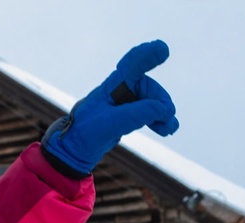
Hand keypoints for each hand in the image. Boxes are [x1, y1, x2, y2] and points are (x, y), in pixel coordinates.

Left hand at [42, 40, 179, 176]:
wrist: (74, 150)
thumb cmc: (85, 133)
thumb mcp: (110, 124)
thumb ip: (136, 114)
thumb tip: (164, 109)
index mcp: (112, 86)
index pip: (131, 64)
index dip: (147, 55)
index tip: (163, 50)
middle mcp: (119, 90)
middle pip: (148, 88)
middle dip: (161, 102)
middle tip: (166, 118)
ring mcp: (124, 102)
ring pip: (152, 101)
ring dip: (163, 113)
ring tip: (170, 128)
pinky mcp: (127, 115)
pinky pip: (149, 112)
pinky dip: (159, 119)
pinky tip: (167, 128)